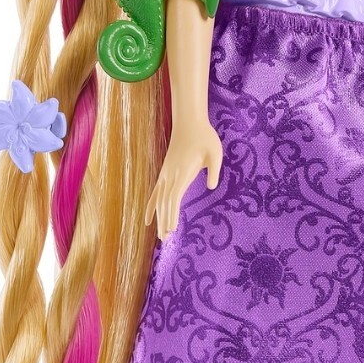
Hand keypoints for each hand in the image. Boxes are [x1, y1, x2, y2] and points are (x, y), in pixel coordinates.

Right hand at [144, 119, 222, 239]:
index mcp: (182, 172)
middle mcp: (170, 175)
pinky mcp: (164, 173)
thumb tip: (210, 187)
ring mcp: (165, 175)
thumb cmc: (205, 137)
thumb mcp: (215, 152)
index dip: (172, 213)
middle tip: (166, 239)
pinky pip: (155, 193)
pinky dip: (151, 207)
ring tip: (161, 235)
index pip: (174, 197)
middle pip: (165, 202)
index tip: (171, 228)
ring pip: (159, 200)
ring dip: (159, 218)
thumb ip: (214, 170)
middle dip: (165, 220)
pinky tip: (148, 220)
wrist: (189, 123)